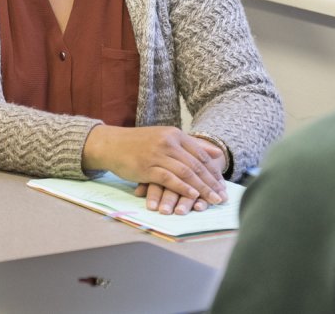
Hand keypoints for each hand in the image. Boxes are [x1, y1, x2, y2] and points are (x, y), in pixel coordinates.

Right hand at [83, 125, 226, 213]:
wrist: (111, 144)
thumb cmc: (138, 143)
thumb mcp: (165, 137)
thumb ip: (190, 144)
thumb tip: (216, 152)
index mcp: (175, 134)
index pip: (201, 154)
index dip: (214, 171)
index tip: (223, 185)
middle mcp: (169, 142)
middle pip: (196, 165)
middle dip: (211, 182)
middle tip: (222, 196)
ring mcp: (158, 154)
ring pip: (186, 172)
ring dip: (201, 188)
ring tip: (212, 200)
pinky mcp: (147, 166)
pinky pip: (169, 178)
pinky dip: (183, 188)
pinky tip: (192, 196)